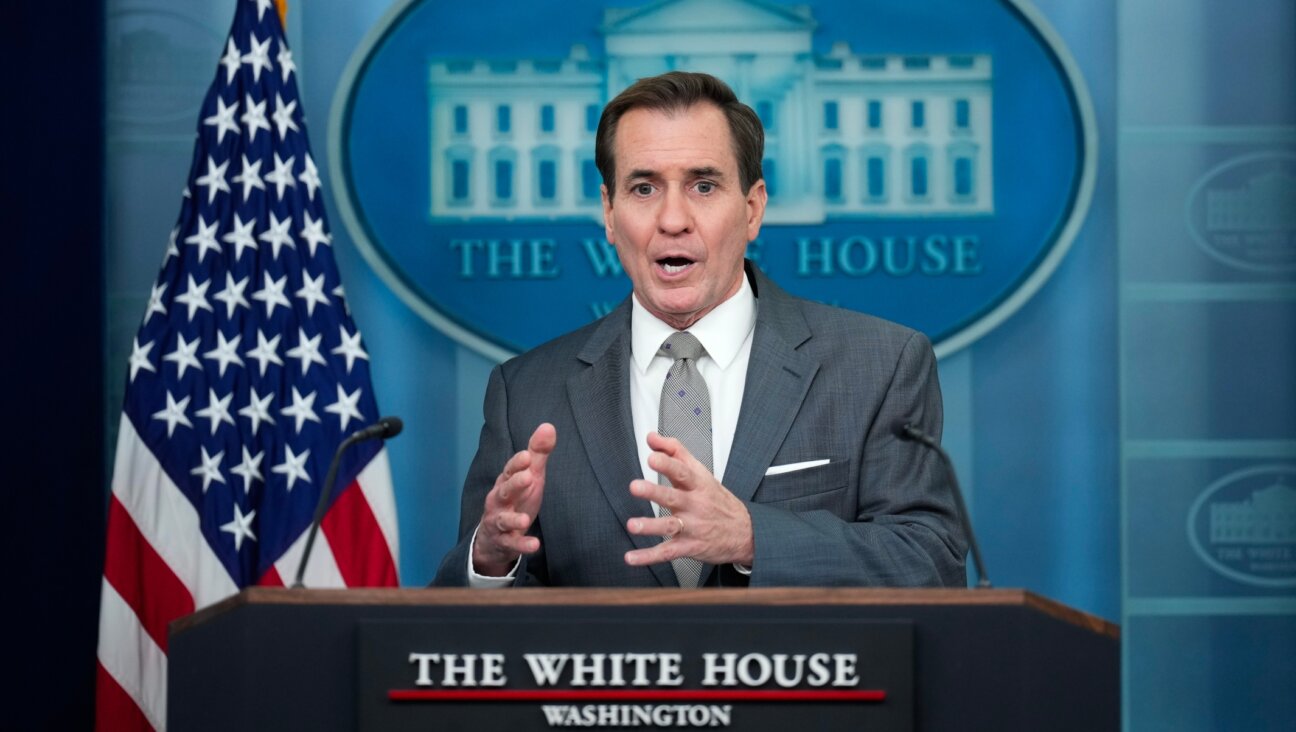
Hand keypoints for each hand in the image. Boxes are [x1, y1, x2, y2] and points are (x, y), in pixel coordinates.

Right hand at [472, 423, 555, 575]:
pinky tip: (534, 545)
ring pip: (503, 519)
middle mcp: (498, 501)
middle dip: (514, 484)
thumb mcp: (529, 476)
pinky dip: (522, 544)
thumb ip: (538, 454)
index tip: (528, 456)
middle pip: (504, 491)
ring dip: (513, 519)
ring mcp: (499, 522)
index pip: (509, 470)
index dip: (517, 463)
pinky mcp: (504, 542)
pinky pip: (512, 544)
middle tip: (528, 477)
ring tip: (525, 518)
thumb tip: (548, 426)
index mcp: (505, 482)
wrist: (495, 536)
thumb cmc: (516, 499)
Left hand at [624, 432, 754, 567]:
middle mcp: (695, 505)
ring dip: (651, 526)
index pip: (682, 472)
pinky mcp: (688, 547)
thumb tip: (652, 438)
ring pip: (670, 526)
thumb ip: (675, 452)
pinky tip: (632, 557)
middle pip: (674, 497)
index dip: (667, 464)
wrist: (745, 532)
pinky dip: (649, 557)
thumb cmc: (717, 500)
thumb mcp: (700, 472)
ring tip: (633, 525)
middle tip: (635, 486)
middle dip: (654, 492)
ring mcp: (692, 527)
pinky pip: (667, 552)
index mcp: (698, 485)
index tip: (653, 458)